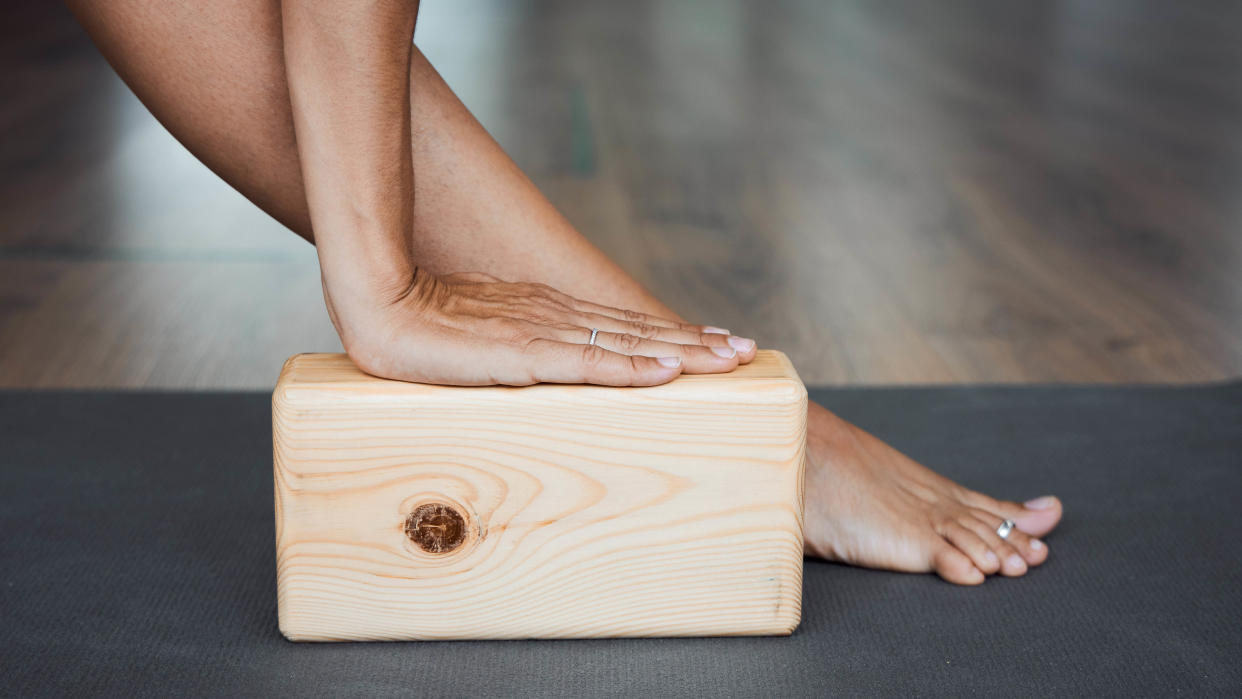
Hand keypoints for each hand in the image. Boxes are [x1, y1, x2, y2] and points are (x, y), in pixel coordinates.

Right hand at [327, 270, 757, 385]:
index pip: (621, 326)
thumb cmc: (419, 326)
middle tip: (745, 349)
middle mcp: (555, 315)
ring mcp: (542, 331)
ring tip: (728, 358)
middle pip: (638, 330)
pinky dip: (632, 367)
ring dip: (682, 351)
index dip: (670, 334)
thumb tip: (539, 369)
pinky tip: (666, 372)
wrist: (377, 303)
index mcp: (546, 313)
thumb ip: (515, 353)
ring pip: (627, 342)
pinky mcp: (522, 352)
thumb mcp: (481, 342)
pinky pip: (588, 363)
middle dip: (696, 341)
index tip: (713, 342)